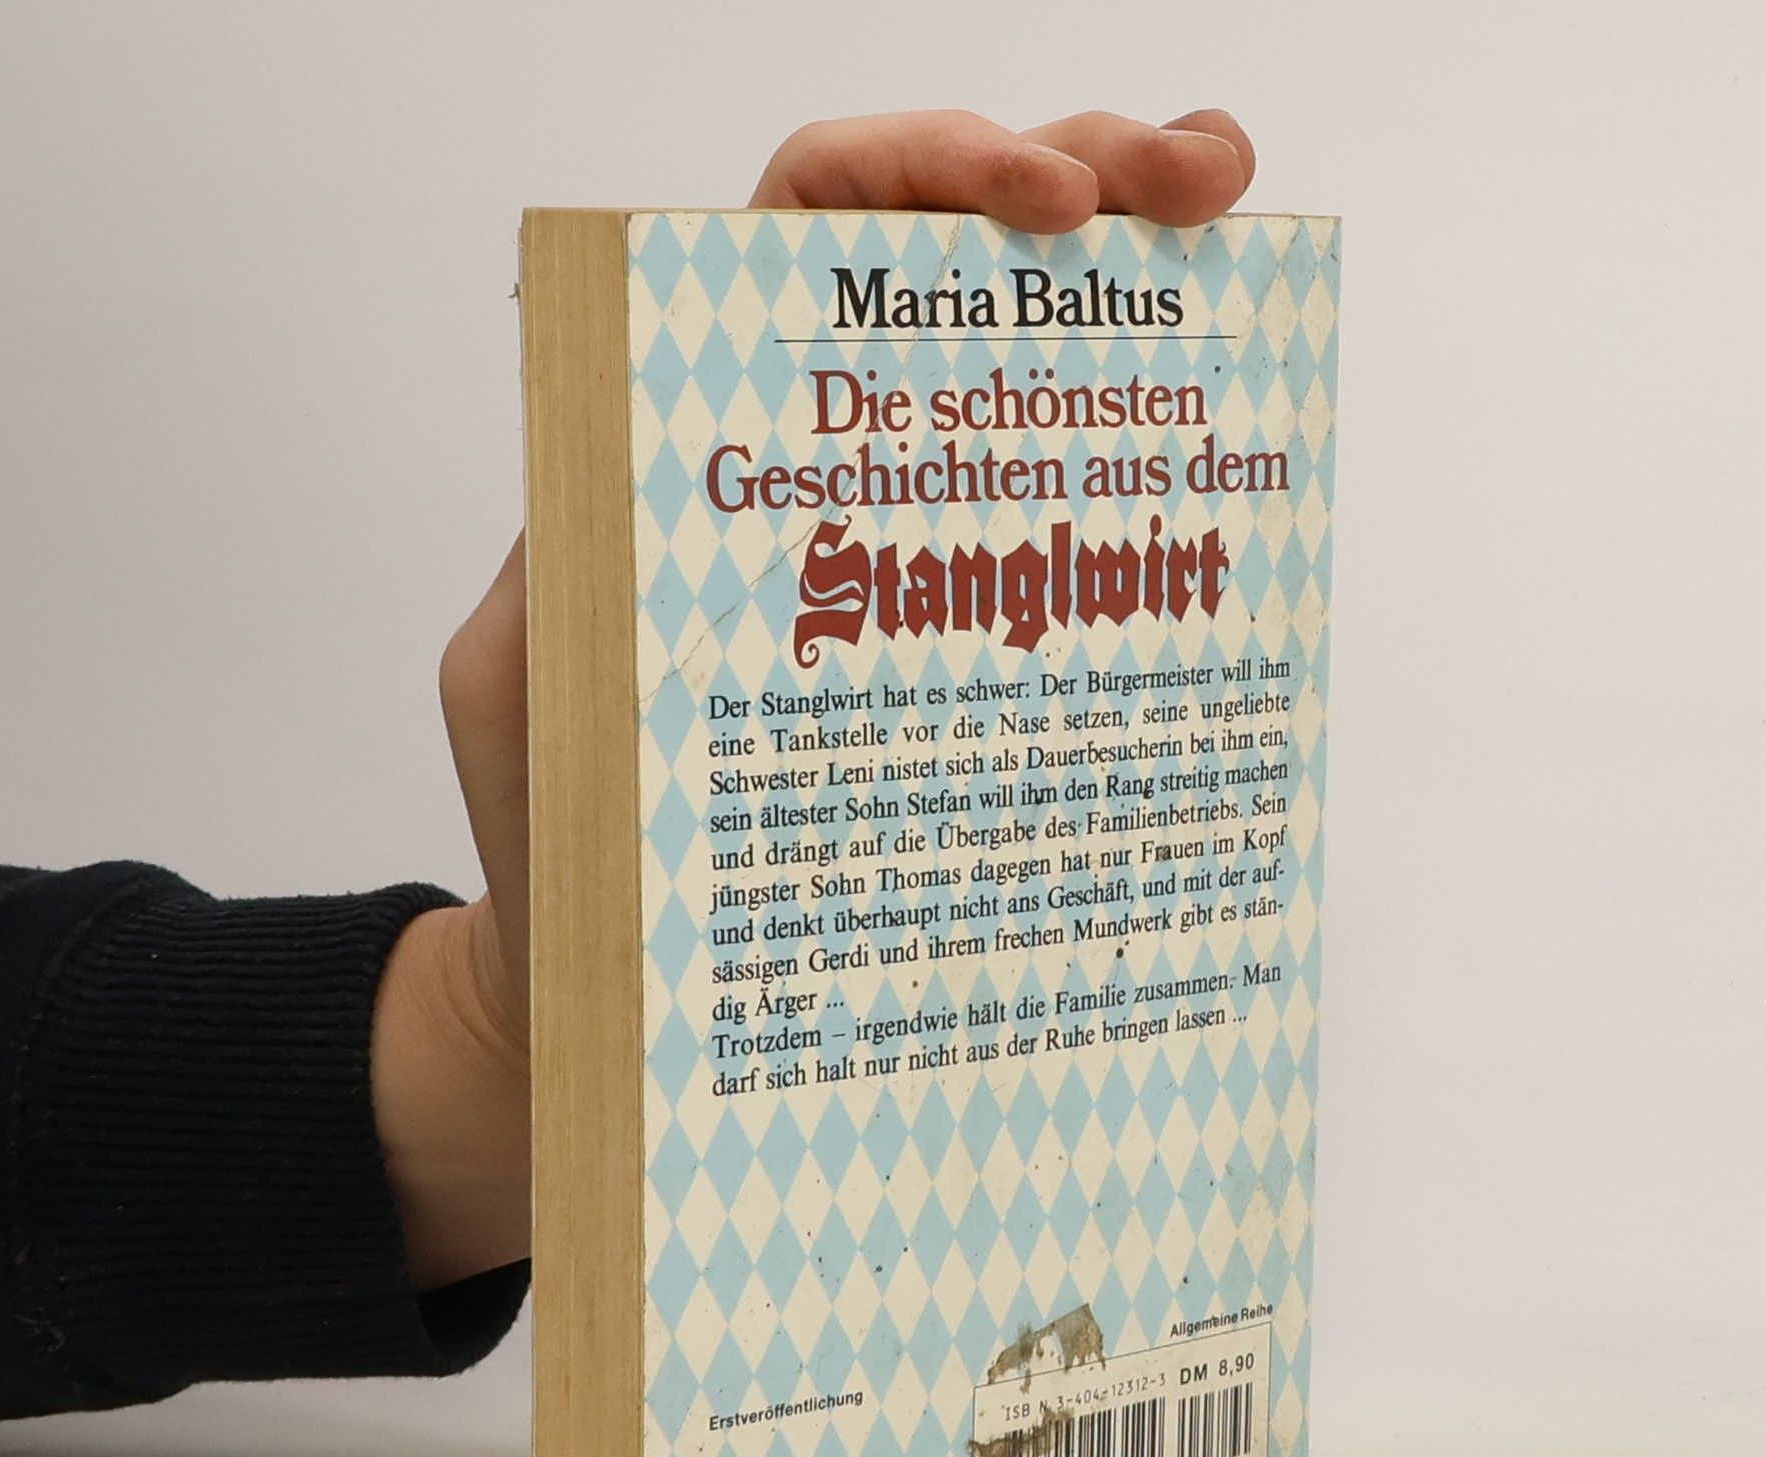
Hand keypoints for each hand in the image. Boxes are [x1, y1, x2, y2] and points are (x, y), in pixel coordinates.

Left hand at [374, 108, 1255, 1288]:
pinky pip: (1044, 536)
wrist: (612, 975)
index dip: (921, 171)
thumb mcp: (527, 687)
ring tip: (1237, 224)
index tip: (1043, 199)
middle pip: (943, 265)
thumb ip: (573, 570)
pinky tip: (1220, 436)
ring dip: (1137, 277)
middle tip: (1200, 178)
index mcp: (693, 433)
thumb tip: (660, 473)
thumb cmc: (557, 837)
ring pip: (1015, 371)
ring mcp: (893, 549)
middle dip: (1080, 175)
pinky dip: (1130, 466)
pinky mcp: (950, 643)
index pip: (804, 231)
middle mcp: (810, 466)